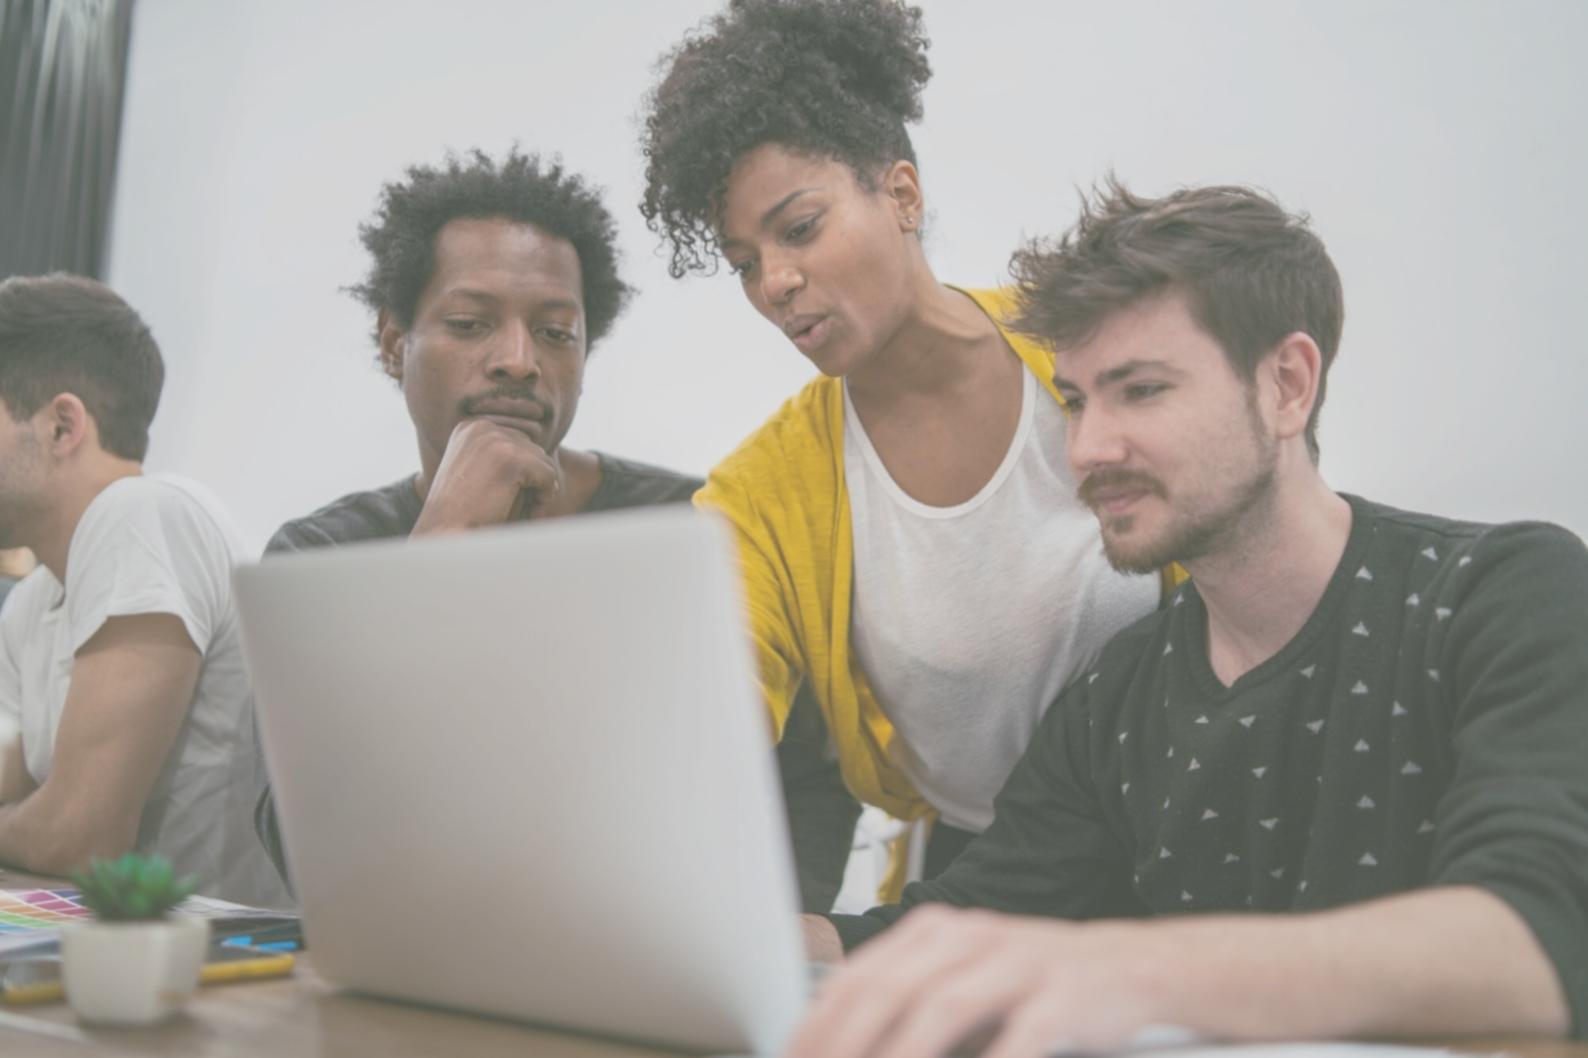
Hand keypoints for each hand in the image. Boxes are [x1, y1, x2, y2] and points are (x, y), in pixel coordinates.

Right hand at [412, 418, 561, 534]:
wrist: (445, 534)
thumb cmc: (462, 513)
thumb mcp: (479, 476)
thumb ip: (505, 459)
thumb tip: (544, 454)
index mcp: (470, 428)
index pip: (516, 441)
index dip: (521, 473)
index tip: (513, 498)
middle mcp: (481, 427)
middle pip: (532, 448)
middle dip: (533, 480)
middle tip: (524, 510)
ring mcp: (496, 440)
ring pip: (544, 460)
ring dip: (540, 489)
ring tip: (526, 514)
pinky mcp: (512, 459)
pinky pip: (549, 475)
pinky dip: (545, 498)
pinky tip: (529, 515)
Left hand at [784, 906, 1166, 1057]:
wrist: (1133, 966)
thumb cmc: (1032, 984)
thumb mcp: (963, 976)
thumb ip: (905, 1000)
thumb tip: (834, 1039)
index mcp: (937, 932)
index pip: (858, 976)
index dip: (817, 1024)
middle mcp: (972, 938)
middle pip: (889, 989)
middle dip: (843, 1043)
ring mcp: (1020, 963)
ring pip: (943, 1008)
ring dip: (901, 1056)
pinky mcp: (1065, 995)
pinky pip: (1020, 1037)